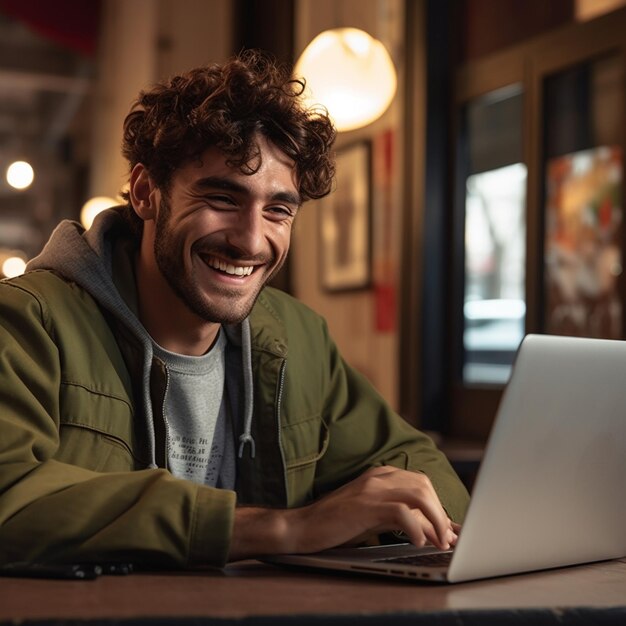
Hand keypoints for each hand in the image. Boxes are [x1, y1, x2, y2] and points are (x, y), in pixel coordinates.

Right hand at [228, 466, 458, 560]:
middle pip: (424, 485)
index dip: (439, 506)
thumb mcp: (373, 518)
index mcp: (380, 474)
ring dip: (435, 520)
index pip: (420, 483)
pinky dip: (415, 528)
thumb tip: (433, 533)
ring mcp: (371, 488)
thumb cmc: (337, 525)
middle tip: (447, 540)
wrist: (302, 527)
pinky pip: (401, 511)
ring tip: (439, 543)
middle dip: (441, 513)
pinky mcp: (365, 504)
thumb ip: (401, 519)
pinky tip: (418, 542)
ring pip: (418, 494)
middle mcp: (378, 476)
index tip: (451, 530)